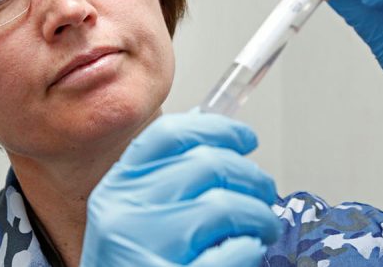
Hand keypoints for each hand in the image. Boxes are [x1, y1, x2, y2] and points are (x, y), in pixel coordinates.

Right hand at [80, 112, 280, 266]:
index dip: (218, 129)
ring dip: (259, 215)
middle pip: (208, 163)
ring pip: (225, 204)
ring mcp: (144, 249)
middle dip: (252, 176)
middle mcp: (124, 213)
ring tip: (262, 228)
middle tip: (265, 193)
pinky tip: (247, 251)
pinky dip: (250, 249)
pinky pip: (233, 251)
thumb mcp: (132, 217)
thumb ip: (164, 179)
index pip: (170, 135)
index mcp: (117, 189)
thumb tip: (210, 132)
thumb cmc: (136, 266)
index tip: (246, 138)